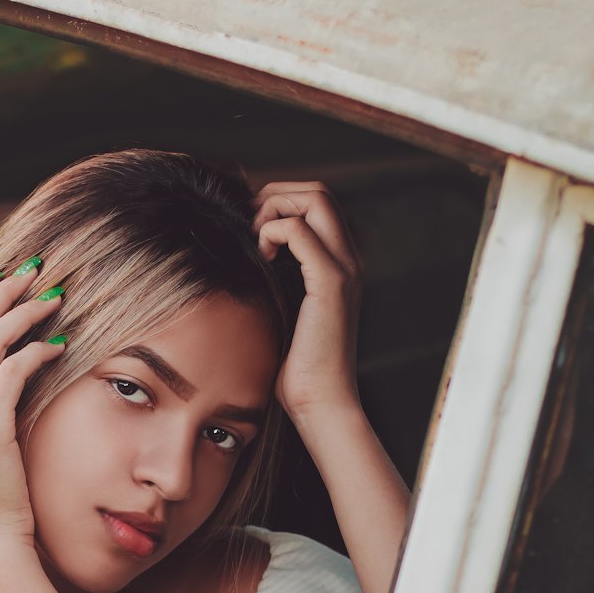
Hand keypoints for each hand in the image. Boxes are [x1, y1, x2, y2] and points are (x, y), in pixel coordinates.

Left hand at [253, 182, 361, 422]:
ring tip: (257, 240)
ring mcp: (344, 268)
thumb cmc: (295, 365)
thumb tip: (244, 252)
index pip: (317, 203)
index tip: (251, 227)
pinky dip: (273, 232)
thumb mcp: (282, 309)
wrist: (319, 400)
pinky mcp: (331, 282)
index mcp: (340, 262)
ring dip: (275, 209)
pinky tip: (262, 258)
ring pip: (315, 199)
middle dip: (276, 196)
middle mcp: (349, 258)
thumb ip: (277, 276)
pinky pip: (300, 231)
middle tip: (250, 228)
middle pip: (317, 192)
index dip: (280, 201)